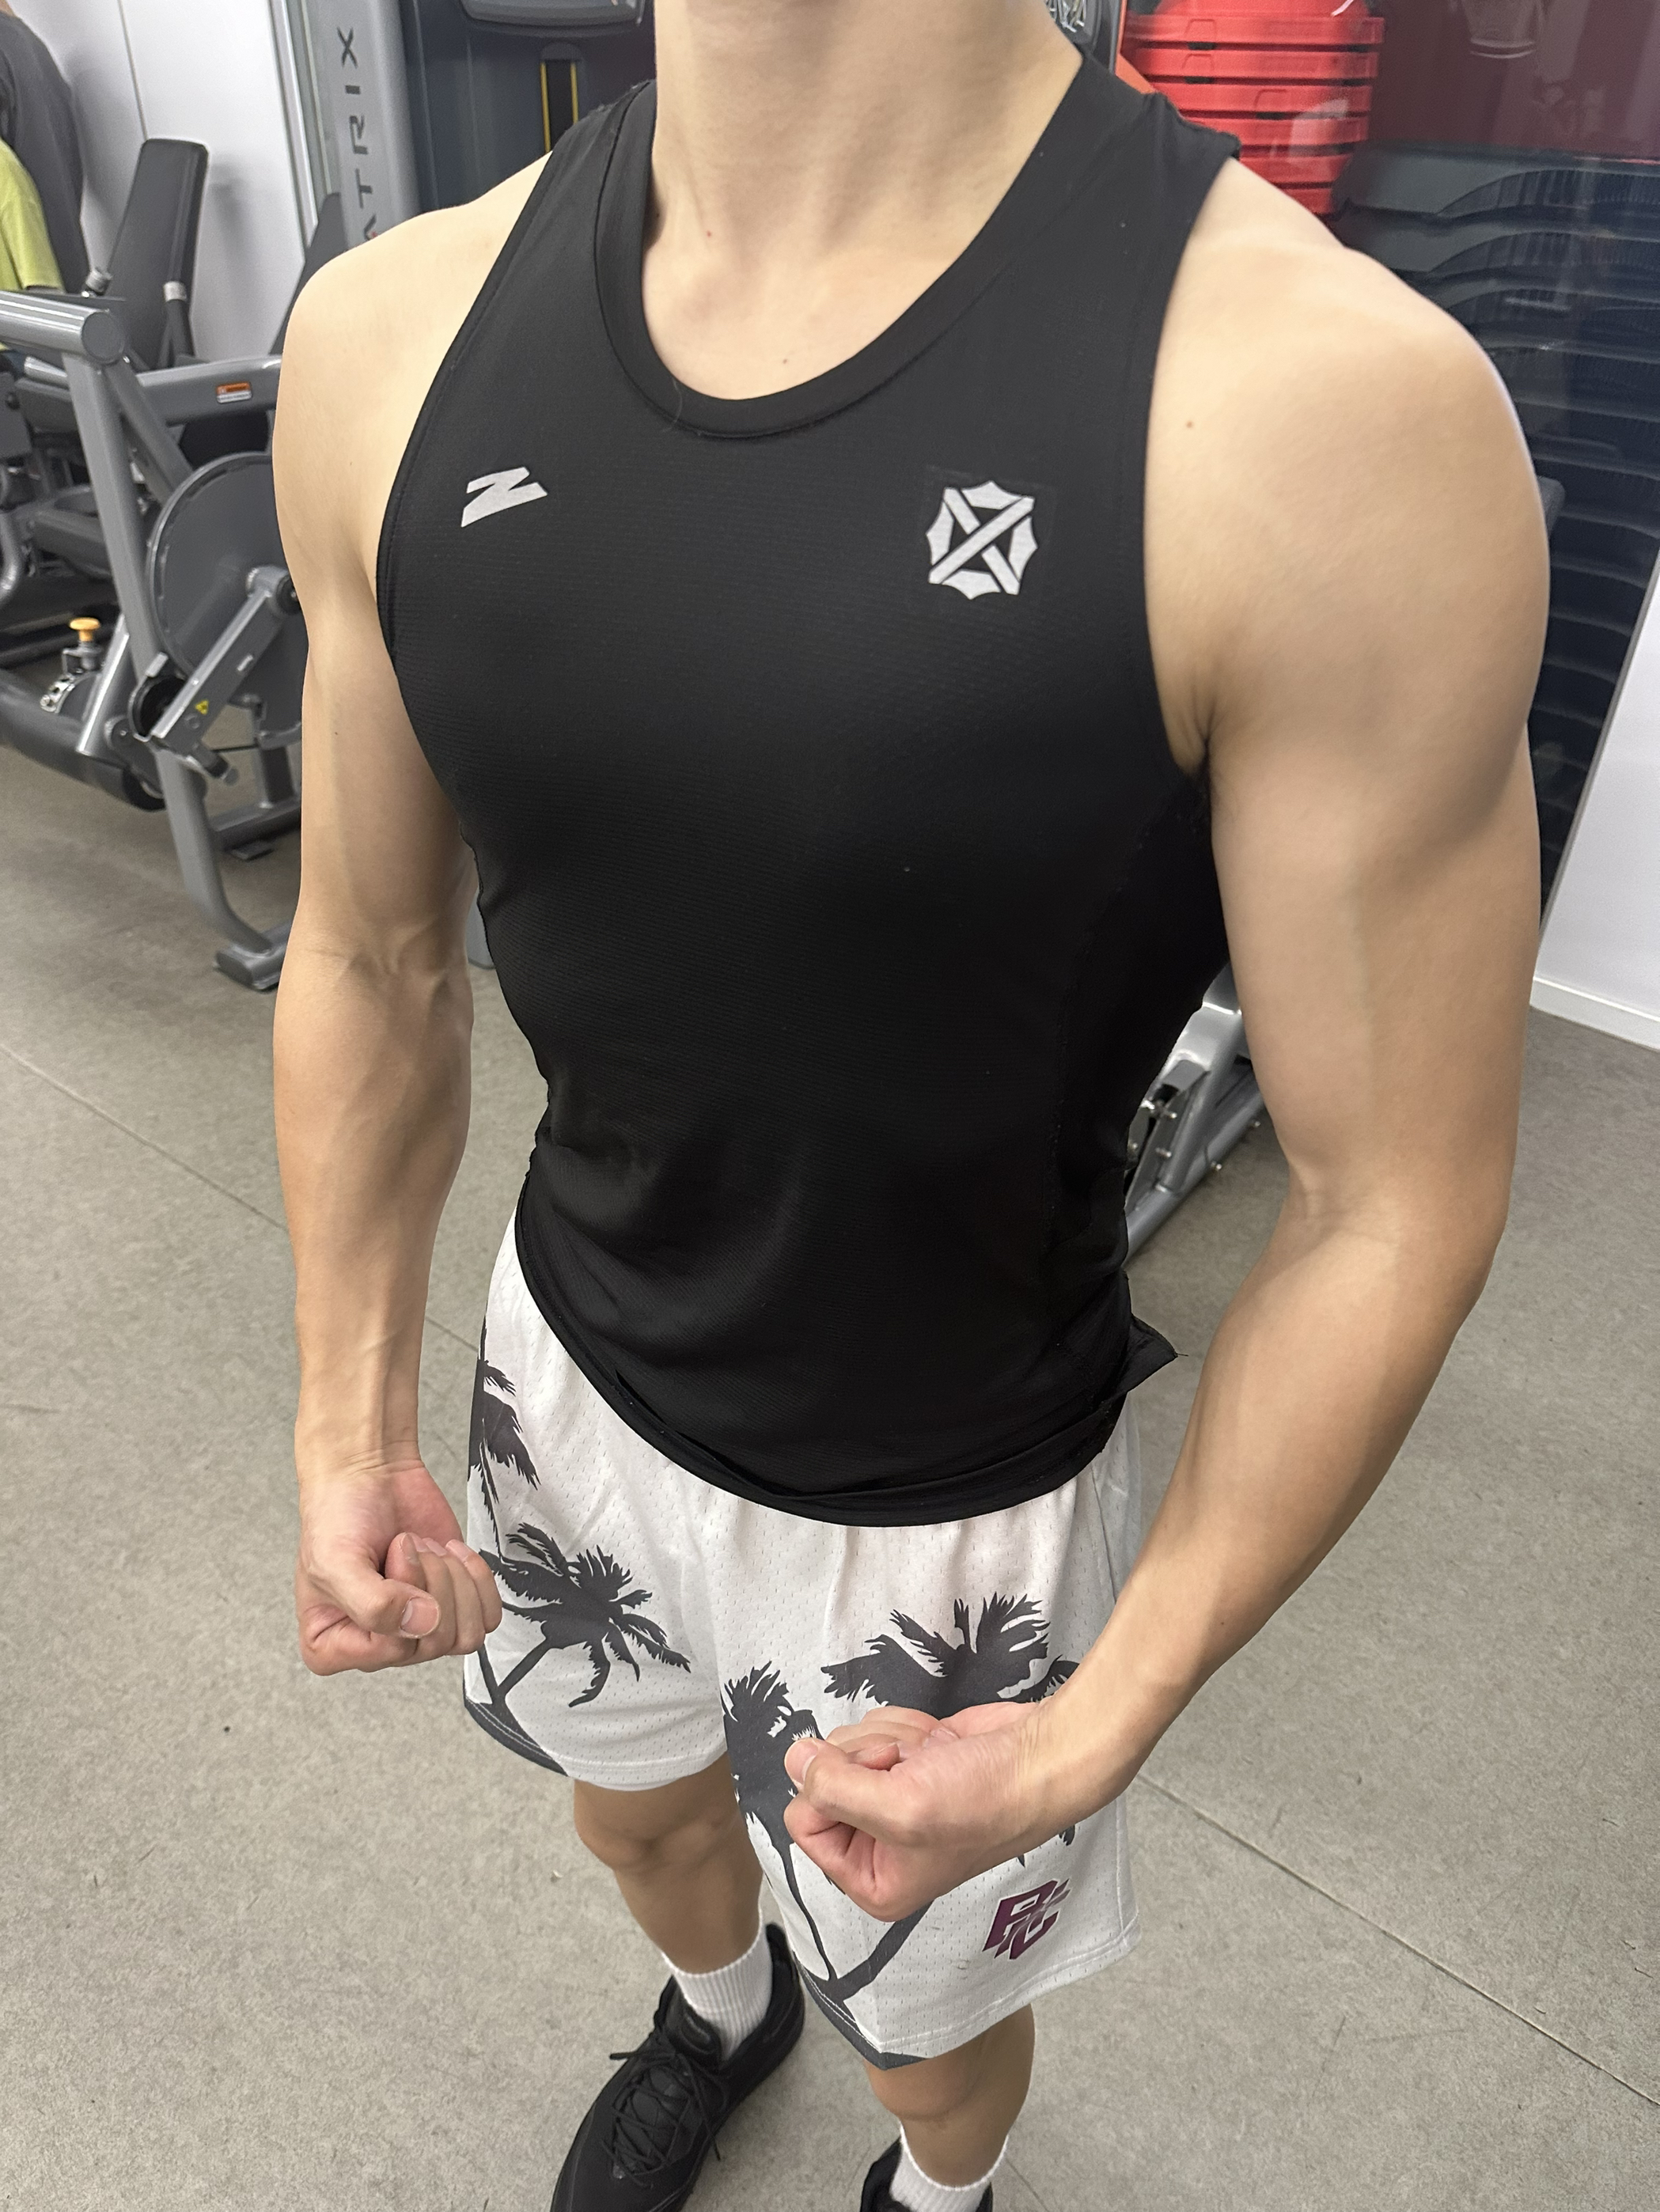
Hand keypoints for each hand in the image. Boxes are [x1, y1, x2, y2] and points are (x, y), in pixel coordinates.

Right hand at [295, 1455, 501, 1674]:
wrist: (369, 1474)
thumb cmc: (339, 1516)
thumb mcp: (337, 1562)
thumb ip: (373, 1605)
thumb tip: (425, 1624)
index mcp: (332, 1647)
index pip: (390, 1652)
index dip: (400, 1599)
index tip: (388, 1558)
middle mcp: (377, 1646)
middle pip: (434, 1643)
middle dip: (428, 1579)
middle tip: (406, 1544)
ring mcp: (417, 1628)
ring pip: (465, 1636)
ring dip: (451, 1579)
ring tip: (424, 1549)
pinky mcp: (451, 1605)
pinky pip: (487, 1616)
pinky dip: (476, 1578)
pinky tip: (451, 1552)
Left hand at [783, 1701, 1057, 1920]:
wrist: (1041, 1759)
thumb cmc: (983, 1800)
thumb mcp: (900, 1807)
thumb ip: (833, 1788)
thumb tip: (793, 1759)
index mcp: (872, 1881)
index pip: (804, 1821)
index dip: (834, 1788)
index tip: (882, 1779)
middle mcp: (877, 1844)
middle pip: (822, 1778)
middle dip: (865, 1758)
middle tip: (911, 1768)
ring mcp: (893, 1799)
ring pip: (847, 1747)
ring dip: (888, 1739)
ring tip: (932, 1759)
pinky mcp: (908, 1762)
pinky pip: (874, 1729)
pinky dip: (904, 1727)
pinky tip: (938, 1744)